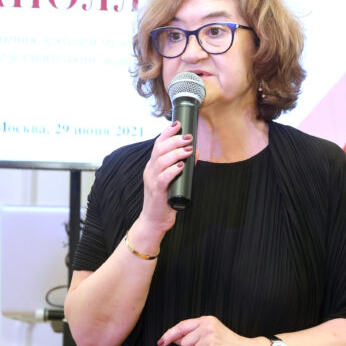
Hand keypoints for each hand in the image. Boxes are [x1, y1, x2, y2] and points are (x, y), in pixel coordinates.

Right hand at [136, 120, 192, 234]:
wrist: (154, 220)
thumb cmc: (164, 200)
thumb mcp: (171, 179)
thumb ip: (180, 166)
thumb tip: (195, 152)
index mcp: (152, 166)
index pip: (157, 144)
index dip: (167, 132)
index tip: (178, 124)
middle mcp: (150, 170)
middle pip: (159, 148)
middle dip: (175, 140)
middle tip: (189, 138)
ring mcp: (152, 180)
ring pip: (161, 160)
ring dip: (177, 152)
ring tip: (188, 150)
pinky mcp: (157, 191)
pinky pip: (163, 177)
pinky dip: (173, 170)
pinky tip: (181, 166)